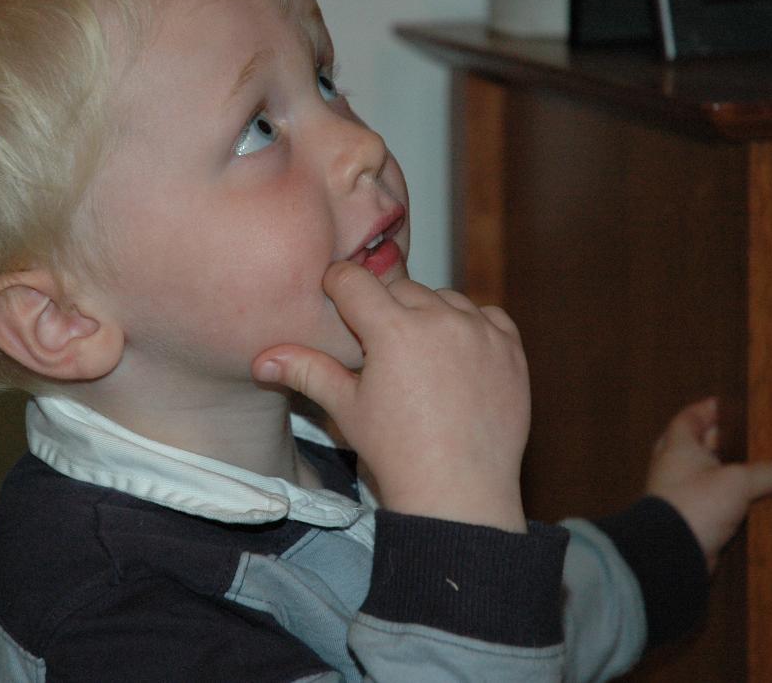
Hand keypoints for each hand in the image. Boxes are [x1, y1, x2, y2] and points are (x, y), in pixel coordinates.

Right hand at [253, 262, 529, 531]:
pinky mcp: (511, 348)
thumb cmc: (396, 453)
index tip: (334, 298)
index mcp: (393, 330)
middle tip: (377, 344)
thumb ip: (307, 371)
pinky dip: (471, 326)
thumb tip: (261, 359)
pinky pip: (487, 315)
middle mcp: (440, 320)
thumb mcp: (346, 409)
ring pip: (445, 298)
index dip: (337, 286)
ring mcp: (480, 332)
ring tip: (418, 353)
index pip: (354, 280)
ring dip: (429, 314)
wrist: (459, 492)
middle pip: (400, 288)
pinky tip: (457, 355)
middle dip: (384, 307)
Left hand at [647, 397, 771, 571]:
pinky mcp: (689, 518)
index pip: (689, 417)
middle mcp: (674, 466)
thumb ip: (770, 473)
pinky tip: (748, 500)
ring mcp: (680, 493)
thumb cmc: (694, 505)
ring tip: (754, 466)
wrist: (671, 552)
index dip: (707, 410)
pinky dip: (726, 497)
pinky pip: (710, 500)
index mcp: (678, 447)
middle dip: (718, 440)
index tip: (727, 405)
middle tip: (745, 435)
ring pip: (704, 474)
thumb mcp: (738, 483)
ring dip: (725, 471)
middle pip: (696, 445)